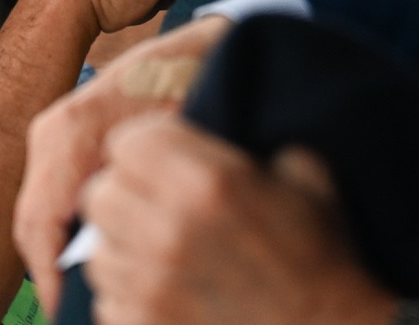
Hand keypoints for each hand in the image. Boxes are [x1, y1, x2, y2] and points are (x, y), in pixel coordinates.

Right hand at [15, 16, 232, 313]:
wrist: (207, 40)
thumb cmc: (201, 81)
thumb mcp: (187, 130)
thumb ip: (152, 184)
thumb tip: (121, 246)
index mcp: (74, 132)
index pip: (41, 225)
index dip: (53, 280)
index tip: (73, 312)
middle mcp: (54, 131)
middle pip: (33, 227)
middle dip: (53, 276)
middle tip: (81, 312)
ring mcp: (56, 132)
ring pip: (38, 216)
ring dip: (58, 258)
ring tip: (88, 294)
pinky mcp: (66, 138)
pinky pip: (51, 198)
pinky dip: (64, 234)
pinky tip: (94, 256)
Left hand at [80, 117, 395, 324]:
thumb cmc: (320, 257)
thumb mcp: (305, 175)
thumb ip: (254, 139)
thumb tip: (224, 119)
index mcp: (208, 183)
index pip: (128, 141)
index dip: (147, 146)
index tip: (164, 158)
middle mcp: (170, 232)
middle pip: (101, 193)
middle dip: (127, 193)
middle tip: (158, 204)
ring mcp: (151, 287)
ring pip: (98, 249)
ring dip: (123, 245)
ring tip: (161, 249)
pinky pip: (107, 298)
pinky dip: (128, 293)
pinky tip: (166, 289)